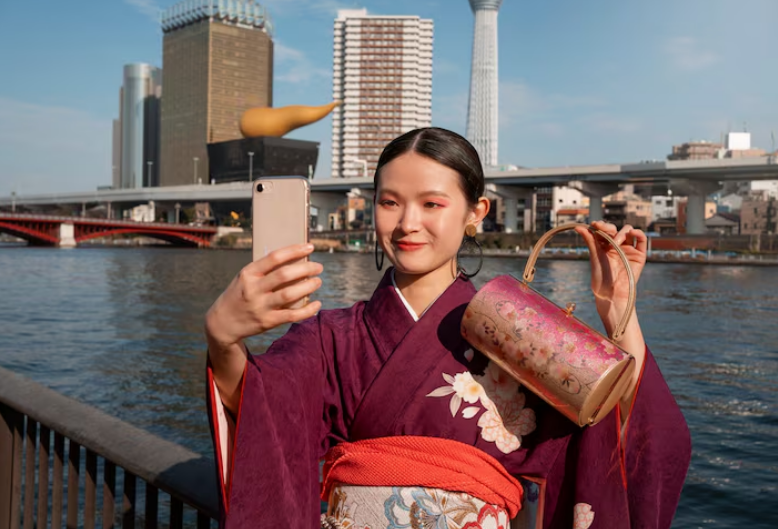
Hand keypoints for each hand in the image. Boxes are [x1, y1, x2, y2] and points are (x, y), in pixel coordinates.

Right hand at [205, 243, 322, 348]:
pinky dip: (307, 310)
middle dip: (306, 269)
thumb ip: (265, 270)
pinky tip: (317, 304)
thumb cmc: (240, 294)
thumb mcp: (245, 278)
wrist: (222, 322)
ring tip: (318, 282)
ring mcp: (260, 306)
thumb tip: (295, 259)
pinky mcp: (267, 322)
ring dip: (308, 287)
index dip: (295, 251)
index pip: (274, 257)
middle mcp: (253, 289)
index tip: (310, 247)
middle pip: (284, 275)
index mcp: (248, 273)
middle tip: (318, 267)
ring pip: (289, 294)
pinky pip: (291, 315)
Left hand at [574, 221, 646, 334]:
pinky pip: (642, 240)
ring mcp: (628, 249)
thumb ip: (589, 240)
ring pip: (628, 232)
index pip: (604, 231)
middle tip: (602, 229)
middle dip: (608, 227)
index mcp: (605, 246)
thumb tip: (578, 227)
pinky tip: (632, 233)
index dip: (600, 226)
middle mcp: (617, 246)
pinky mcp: (639, 254)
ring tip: (615, 241)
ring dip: (621, 232)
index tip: (594, 224)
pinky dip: (638, 233)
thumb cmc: (601, 276)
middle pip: (615, 229)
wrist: (612, 292)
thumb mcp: (594, 256)